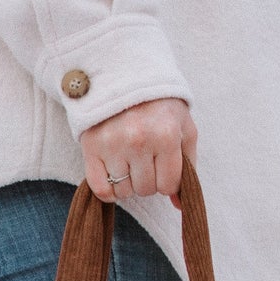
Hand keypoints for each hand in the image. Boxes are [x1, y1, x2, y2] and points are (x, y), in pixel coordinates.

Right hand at [80, 97, 197, 207]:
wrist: (123, 75)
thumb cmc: (159, 105)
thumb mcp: (183, 127)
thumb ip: (188, 166)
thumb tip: (179, 205)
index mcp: (166, 135)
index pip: (168, 185)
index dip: (167, 180)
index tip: (163, 165)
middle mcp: (139, 140)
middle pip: (146, 190)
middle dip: (148, 180)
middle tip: (145, 159)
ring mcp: (113, 144)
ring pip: (124, 192)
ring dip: (128, 183)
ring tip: (128, 160)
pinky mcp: (91, 147)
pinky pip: (101, 190)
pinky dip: (108, 190)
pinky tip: (113, 174)